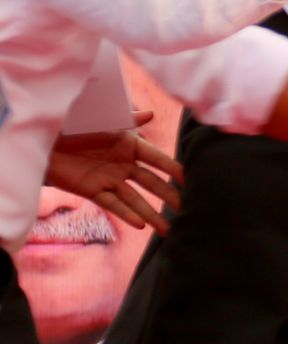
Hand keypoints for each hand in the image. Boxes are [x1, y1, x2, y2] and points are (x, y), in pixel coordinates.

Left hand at [47, 112, 181, 228]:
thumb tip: (150, 114)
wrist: (42, 141)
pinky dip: (126, 214)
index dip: (172, 168)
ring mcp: (109, 180)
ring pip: (135, 199)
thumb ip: (126, 120)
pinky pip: (113, 204)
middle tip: (185, 207)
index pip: (156, 159)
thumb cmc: (73, 126)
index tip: (189, 178)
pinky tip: (140, 224)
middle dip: (168, 196)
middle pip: (151, 183)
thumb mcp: (101, 121)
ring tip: (167, 229)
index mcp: (129, 146)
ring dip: (151, 214)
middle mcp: (123, 165)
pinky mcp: (93, 191)